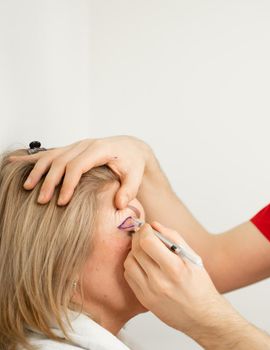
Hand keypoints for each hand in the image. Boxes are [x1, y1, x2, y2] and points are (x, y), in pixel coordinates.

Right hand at [8, 136, 153, 207]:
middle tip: (43, 201)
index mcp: (100, 149)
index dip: (68, 184)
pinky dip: (33, 159)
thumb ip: (129, 190)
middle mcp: (86, 144)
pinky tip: (14, 162)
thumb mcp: (136, 176)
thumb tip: (120, 205)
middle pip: (61, 161)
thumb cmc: (133, 162)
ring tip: (27, 187)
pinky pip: (50, 153)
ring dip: (38, 171)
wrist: (131, 148)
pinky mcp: (71, 149)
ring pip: (52, 156)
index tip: (62, 201)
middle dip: (50, 181)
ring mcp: (77, 145)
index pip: (78, 165)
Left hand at [124, 222, 236, 335]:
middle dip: (138, 238)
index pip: (148, 242)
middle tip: (145, 235)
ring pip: (129, 263)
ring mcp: (149, 292)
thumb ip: (174, 239)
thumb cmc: (200, 286)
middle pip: (136, 250)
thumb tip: (155, 225)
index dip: (145, 231)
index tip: (148, 228)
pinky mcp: (144, 299)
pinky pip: (129, 276)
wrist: (202, 315)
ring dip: (134, 252)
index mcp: (175, 268)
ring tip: (145, 251)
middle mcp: (160, 281)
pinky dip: (133, 266)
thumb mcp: (193, 258)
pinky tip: (143, 264)